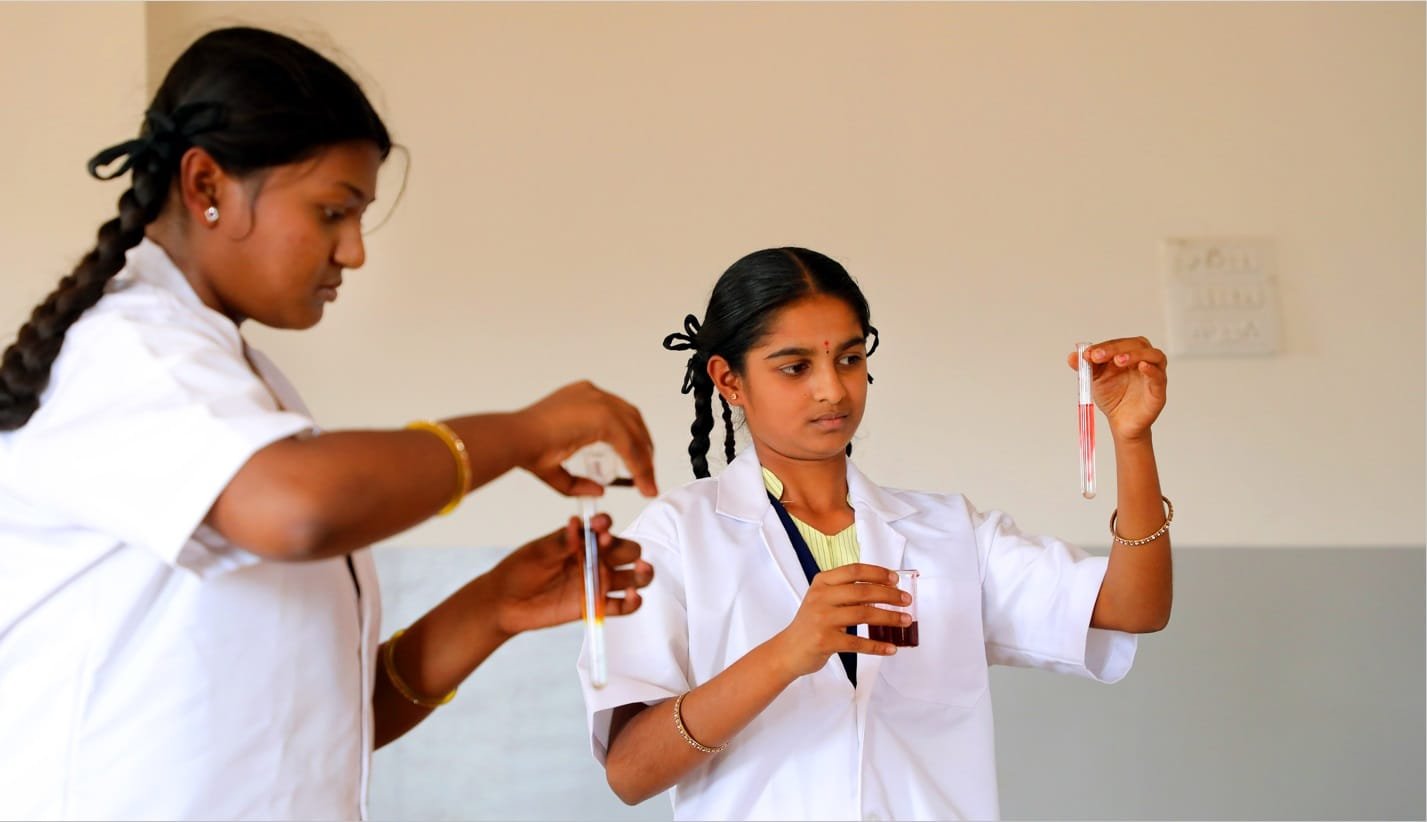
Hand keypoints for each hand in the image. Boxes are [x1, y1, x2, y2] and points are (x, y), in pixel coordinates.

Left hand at [484, 512, 652, 637]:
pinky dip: (634, 602)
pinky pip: (623, 606)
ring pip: (634, 577)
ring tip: (641, 570)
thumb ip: (561, 541)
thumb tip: (576, 524)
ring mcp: (598, 582)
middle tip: (613, 551)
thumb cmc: (519, 570)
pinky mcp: (595, 605)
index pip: (605, 528)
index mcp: (584, 540)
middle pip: (629, 552)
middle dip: (629, 550)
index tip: (601, 527)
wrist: (505, 602)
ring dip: (643, 572)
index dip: (607, 526)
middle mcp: (597, 559)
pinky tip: (632, 597)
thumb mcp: (539, 552)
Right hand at [514, 381, 657, 496]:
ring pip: (635, 431)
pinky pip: (629, 442)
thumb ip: (578, 482)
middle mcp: (593, 394)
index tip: (638, 461)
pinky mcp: (603, 415)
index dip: (632, 438)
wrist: (515, 440)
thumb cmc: (526, 450)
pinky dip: (638, 463)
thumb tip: (601, 490)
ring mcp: (600, 401)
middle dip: (644, 447)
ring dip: (644, 458)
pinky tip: (640, 480)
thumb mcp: (556, 467)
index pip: (618, 415)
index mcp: (582, 397)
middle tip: (647, 474)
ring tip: (647, 482)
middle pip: (632, 419)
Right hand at [770, 563, 908, 678]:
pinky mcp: (825, 641)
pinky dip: (877, 646)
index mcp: (822, 583)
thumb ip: (845, 593)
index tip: (895, 580)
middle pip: (863, 591)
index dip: (877, 573)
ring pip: (864, 614)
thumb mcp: (822, 600)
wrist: (788, 651)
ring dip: (889, 618)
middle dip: (889, 595)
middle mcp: (821, 597)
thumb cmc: (810, 624)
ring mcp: (822, 619)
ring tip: (905, 621)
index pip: (854, 571)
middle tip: (906, 600)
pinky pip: (858, 642)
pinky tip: (891, 647)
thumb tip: (882, 591)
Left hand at [1068, 337, 1167, 441]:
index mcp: (1128, 355)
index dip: (1104, 346)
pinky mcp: (1158, 391)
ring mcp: (1153, 375)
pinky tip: (1142, 367)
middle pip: (1137, 344)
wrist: (1120, 423)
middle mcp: (1143, 361)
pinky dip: (1152, 370)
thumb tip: (1071, 357)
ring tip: (1119, 360)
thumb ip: (1085, 368)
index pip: (1119, 343)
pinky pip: (1159, 377)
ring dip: (1135, 355)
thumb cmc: (1112, 397)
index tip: (1088, 354)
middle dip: (1116, 348)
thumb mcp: (1095, 380)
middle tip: (1099, 356)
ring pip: (1153, 356)